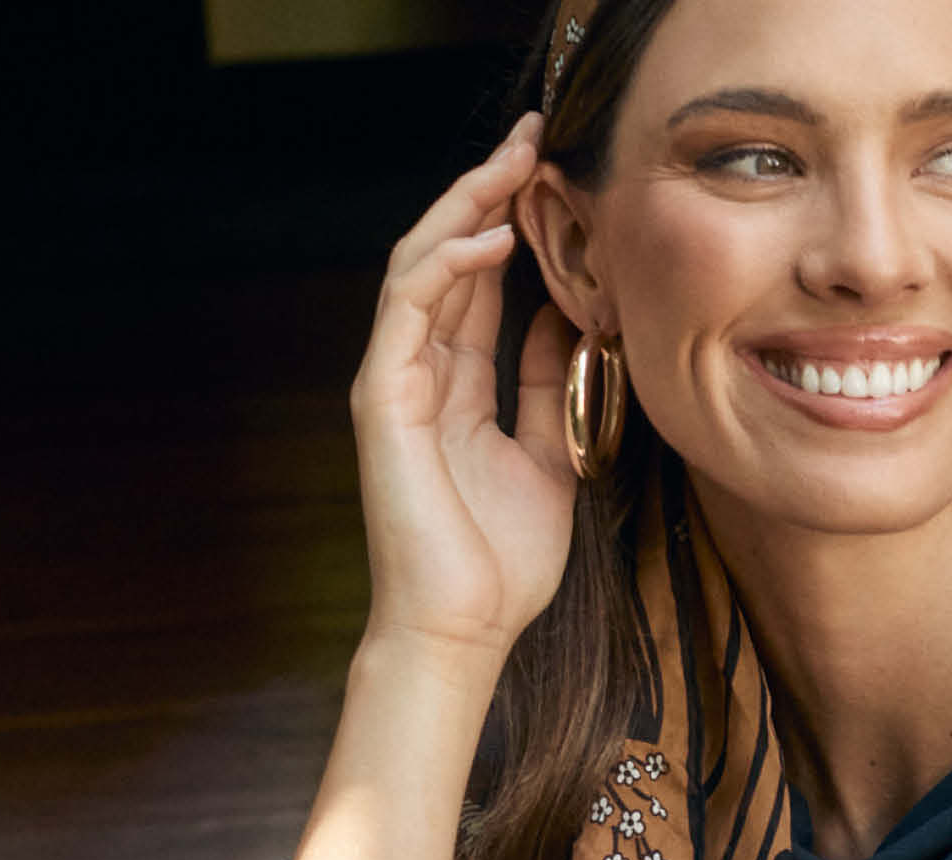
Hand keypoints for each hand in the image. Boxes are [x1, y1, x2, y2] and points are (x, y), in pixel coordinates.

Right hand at [350, 108, 579, 670]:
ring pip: (417, 267)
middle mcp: (418, 371)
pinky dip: (444, 269)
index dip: (510, 223)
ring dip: (463, 210)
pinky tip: (486, 238)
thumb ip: (549, 386)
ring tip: (511, 164)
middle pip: (445, 256)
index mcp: (455, 384)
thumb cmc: (503, 562)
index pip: (478, 281)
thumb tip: (569, 319)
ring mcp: (394, 381)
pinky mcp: (382, 400)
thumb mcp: (550, 455)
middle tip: (532, 136)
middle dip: (486, 191)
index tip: (555, 175)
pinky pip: (405, 313)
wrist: (466, 631)